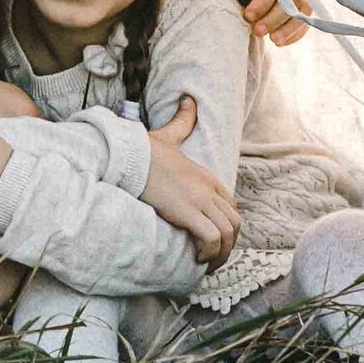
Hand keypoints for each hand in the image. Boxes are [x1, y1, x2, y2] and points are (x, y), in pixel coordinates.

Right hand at [139, 96, 241, 263]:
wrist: (128, 154)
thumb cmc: (144, 148)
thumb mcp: (168, 135)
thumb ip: (183, 121)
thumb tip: (189, 99)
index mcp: (205, 176)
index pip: (230, 205)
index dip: (226, 224)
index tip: (214, 239)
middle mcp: (207, 188)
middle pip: (234, 221)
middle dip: (228, 243)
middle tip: (212, 257)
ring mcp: (199, 200)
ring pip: (228, 233)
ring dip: (221, 253)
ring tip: (207, 264)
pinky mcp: (187, 211)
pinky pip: (211, 237)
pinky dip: (209, 251)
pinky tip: (197, 258)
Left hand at [210, 0, 310, 47]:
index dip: (262, 2)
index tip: (248, 17)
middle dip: (275, 18)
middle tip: (258, 32)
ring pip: (301, 8)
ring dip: (290, 27)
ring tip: (275, 42)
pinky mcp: (293, 9)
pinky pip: (303, 19)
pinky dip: (296, 32)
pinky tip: (281, 43)